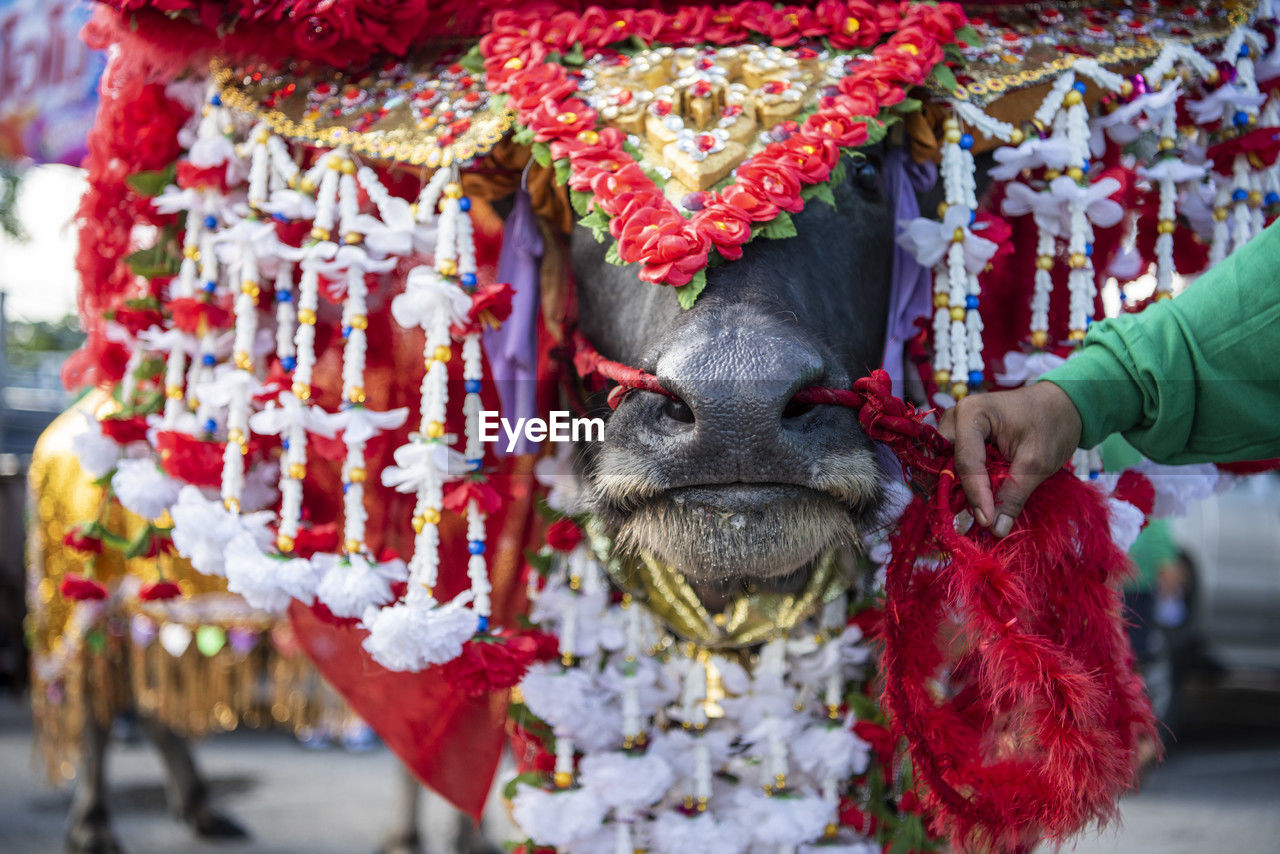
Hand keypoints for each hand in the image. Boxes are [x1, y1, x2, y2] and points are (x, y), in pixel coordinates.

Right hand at [937, 382, 1082, 535]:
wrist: (1061, 406)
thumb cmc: (1052, 425)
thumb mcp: (1037, 462)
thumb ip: (1014, 495)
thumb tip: (995, 530)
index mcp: (972, 413)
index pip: (966, 461)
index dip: (975, 495)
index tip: (987, 522)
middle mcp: (955, 418)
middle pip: (944, 462)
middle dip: (955, 489)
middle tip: (974, 516)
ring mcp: (955, 427)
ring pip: (944, 465)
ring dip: (957, 487)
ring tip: (977, 509)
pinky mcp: (960, 438)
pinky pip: (952, 463)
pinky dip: (963, 482)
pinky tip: (978, 499)